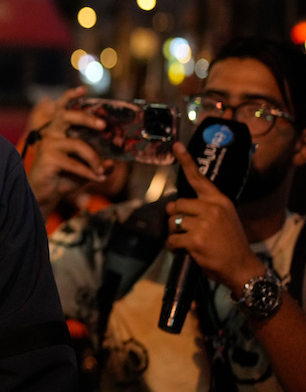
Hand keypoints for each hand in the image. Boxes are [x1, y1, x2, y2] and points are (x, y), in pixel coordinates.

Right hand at [27, 87, 109, 212]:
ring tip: (101, 170)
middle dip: (87, 118)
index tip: (83, 89)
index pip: (63, 108)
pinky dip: (89, 172)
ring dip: (94, 158)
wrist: (45, 195)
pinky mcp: (47, 157)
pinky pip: (75, 163)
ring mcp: (48, 144)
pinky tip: (98, 179)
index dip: (70, 97)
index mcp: (59, 130)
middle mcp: (52, 133)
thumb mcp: (86, 168)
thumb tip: (113, 163)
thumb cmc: (65, 177)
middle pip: (68, 116)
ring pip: (78, 144)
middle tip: (103, 126)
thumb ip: (99, 163)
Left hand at [166, 142, 265, 292]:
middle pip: (176, 205)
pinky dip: (173, 247)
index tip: (176, 146)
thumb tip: (173, 207)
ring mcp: (204, 224)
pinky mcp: (195, 240)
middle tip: (187, 230)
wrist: (242, 267)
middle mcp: (212, 209)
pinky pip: (172, 240)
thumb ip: (203, 208)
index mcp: (220, 201)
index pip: (199, 179)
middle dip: (175, 218)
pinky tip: (184, 251)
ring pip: (171, 222)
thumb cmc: (230, 243)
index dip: (186, 161)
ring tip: (190, 241)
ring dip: (175, 234)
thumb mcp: (224, 218)